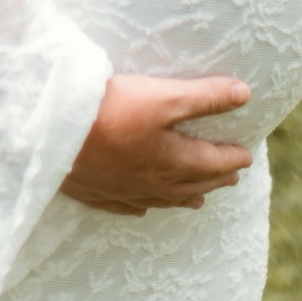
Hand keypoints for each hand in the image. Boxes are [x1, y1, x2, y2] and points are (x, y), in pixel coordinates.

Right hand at [60, 74, 252, 215]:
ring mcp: (123, 192)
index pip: (213, 162)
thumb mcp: (165, 96)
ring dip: (185, 196)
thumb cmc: (113, 110)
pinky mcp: (97, 192)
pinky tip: (142, 207)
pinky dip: (143, 206)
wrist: (54, 132)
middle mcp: (153, 184)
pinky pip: (128, 206)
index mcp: (174, 162)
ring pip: (164, 199)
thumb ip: (206, 96)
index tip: (247, 156)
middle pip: (192, 184)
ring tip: (198, 198)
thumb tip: (244, 93)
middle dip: (215, 179)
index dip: (233, 158)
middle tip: (231, 177)